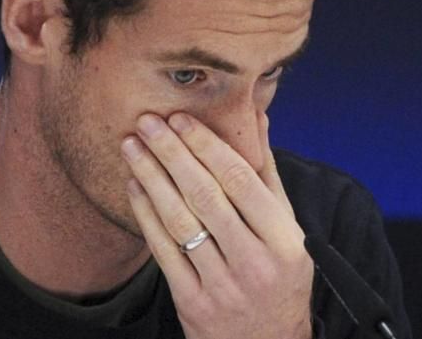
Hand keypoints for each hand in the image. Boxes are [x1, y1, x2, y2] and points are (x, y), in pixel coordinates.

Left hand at [122, 111, 312, 338]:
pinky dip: (146, 214)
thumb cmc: (279, 277)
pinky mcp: (192, 303)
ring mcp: (221, 285)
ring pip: (180, 221)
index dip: (207, 146)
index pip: (240, 181)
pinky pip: (164, 251)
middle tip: (149, 123)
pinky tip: (135, 187)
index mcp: (283, 239)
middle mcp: (253, 262)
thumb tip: (256, 118)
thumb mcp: (288, 229)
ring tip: (133, 147)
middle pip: (205, 195)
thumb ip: (268, 174)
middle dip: (173, 153)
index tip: (182, 120)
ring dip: (152, 178)